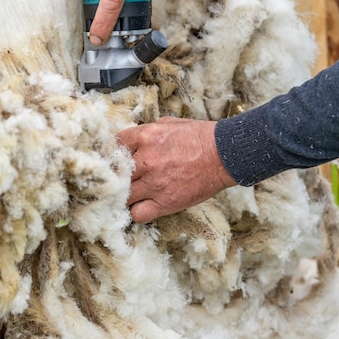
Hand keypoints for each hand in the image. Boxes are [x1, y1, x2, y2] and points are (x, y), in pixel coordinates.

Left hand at [117, 118, 236, 222]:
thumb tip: (135, 139)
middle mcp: (146, 160)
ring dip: (125, 196)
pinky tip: (142, 206)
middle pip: (115, 173)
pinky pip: (138, 214)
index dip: (113, 153)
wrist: (225, 155)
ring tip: (132, 195)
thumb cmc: (200, 137)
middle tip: (122, 179)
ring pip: (123, 196)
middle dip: (117, 176)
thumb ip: (149, 131)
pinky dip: (137, 212)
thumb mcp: (171, 124)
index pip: (114, 145)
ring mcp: (154, 183)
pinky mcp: (165, 203)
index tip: (116, 159)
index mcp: (146, 136)